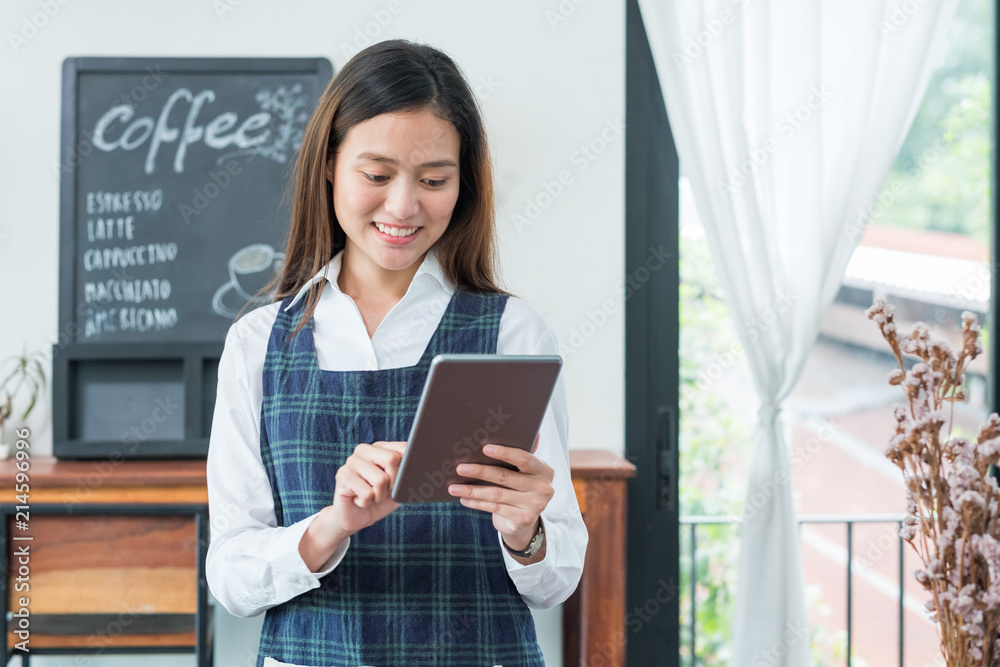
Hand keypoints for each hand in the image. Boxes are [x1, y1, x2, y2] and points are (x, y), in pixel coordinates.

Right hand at [300, 441, 404, 570]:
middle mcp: (364, 450)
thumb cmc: (378, 500)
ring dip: (379, 496)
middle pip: (393, 459)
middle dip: (393, 482)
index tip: (400, 481)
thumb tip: (416, 470)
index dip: (407, 469)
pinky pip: (367, 493)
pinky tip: (358, 500)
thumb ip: (407, 476)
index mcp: (380, 447)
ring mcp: (352, 461)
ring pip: (381, 479)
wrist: (355, 518)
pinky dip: (367, 503)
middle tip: (383, 490)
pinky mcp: (342, 476)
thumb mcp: (398, 488)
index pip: (403, 448)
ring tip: (370, 496)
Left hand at [447, 434, 552, 559]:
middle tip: (460, 467)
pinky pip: (494, 508)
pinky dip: (477, 503)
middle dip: (480, 471)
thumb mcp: (525, 471)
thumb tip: (515, 429)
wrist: (526, 520)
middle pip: (505, 476)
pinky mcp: (523, 520)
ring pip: (496, 494)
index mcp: (544, 470)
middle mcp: (543, 488)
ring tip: (454, 487)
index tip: (485, 448)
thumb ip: (520, 454)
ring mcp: (534, 506)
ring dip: (472, 490)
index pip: (524, 458)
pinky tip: (464, 499)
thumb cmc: (521, 487)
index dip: (505, 453)